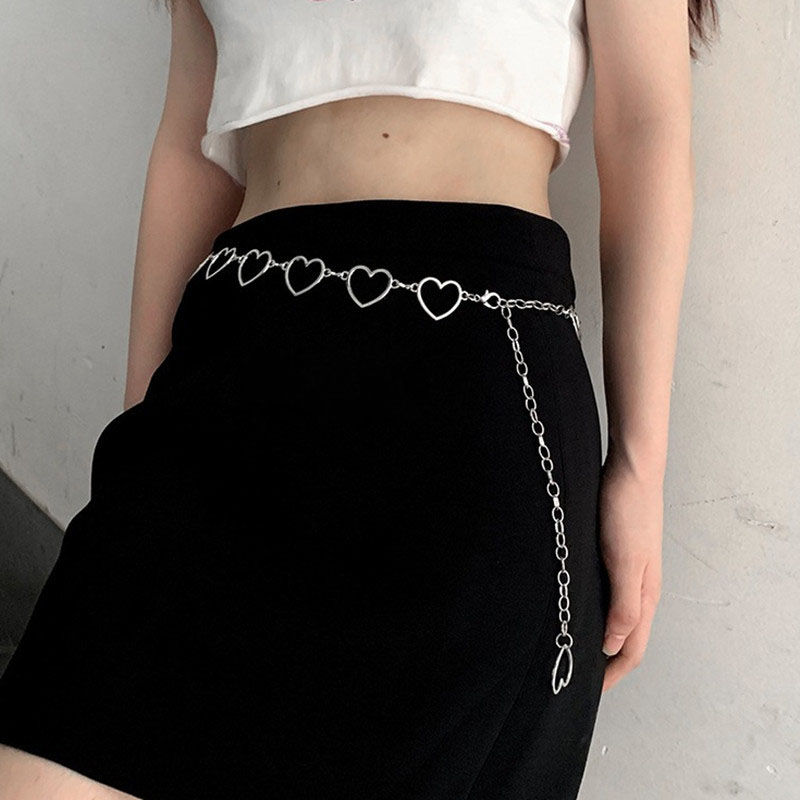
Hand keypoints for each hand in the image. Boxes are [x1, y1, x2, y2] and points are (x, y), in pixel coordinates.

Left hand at [598, 446, 663, 691]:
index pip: (633, 647)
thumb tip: (613, 645)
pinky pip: (609, 593)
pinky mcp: (615, 554)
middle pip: (627, 636)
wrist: (630, 470)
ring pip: (618, 615)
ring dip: (601, 635)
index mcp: (645, 594)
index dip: (613, 673)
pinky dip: (597, 609)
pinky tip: (578, 605)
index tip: (590, 690)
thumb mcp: (624, 562)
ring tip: (576, 645)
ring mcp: (629, 570)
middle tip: (580, 675)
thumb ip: (624, 605)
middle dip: (608, 661)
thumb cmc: (628, 512)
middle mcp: (640, 587)